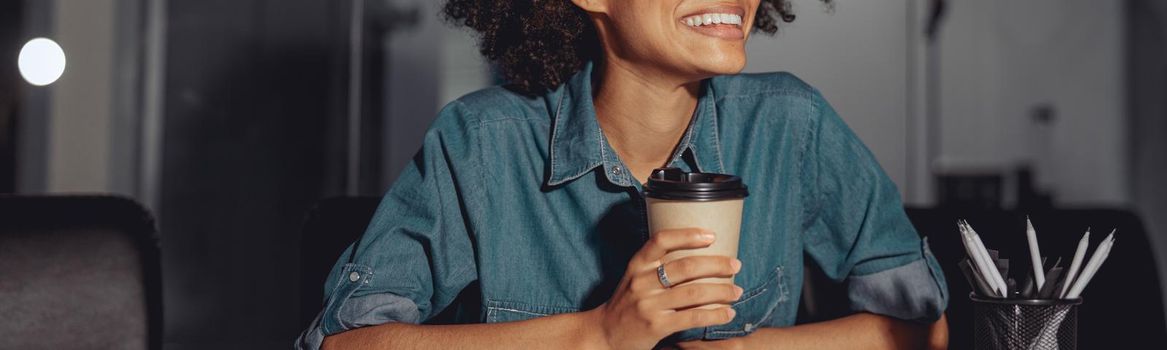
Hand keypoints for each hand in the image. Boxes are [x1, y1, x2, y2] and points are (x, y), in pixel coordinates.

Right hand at [586, 228, 743, 349]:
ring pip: (694, 292)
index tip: (711, 235)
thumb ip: (656, 267)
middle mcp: (642, 282)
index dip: (688, 235)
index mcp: (637, 265)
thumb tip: (698, 257)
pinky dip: (715, 314)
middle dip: (717, 264)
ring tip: (737, 291)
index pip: (662, 240)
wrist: (604, 334)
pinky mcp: (657, 326)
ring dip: (722, 291)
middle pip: (686, 266)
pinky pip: (693, 317)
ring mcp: (649, 304)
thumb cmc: (626, 304)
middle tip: (736, 265)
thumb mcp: (634, 278)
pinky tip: (728, 313)